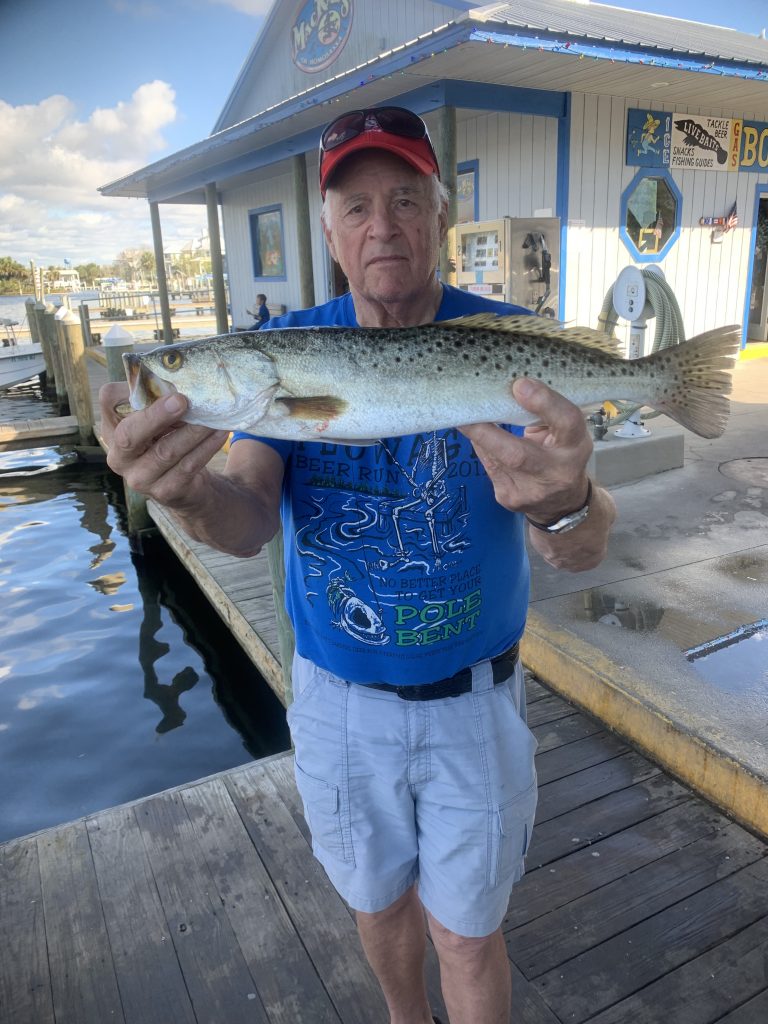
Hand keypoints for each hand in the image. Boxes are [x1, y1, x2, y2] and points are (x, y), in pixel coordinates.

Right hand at [98, 382, 227, 509]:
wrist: (187, 486)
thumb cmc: (170, 440)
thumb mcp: (161, 421)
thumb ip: (162, 402)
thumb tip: (184, 380)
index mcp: (113, 428)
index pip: (108, 400)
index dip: (130, 388)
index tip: (160, 383)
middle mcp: (119, 456)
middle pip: (129, 434)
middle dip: (156, 416)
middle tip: (182, 400)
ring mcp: (139, 478)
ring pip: (165, 451)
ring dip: (192, 431)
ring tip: (213, 417)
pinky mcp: (164, 491)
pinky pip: (187, 466)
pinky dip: (206, 448)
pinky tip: (220, 434)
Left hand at [460, 378, 591, 521]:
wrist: (562, 502)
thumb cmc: (561, 454)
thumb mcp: (565, 432)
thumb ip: (544, 413)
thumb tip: (508, 390)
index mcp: (575, 447)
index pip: (566, 422)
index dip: (544, 403)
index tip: (520, 385)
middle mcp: (556, 472)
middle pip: (518, 455)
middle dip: (487, 432)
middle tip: (466, 410)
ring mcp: (530, 491)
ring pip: (494, 460)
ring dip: (476, 435)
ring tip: (462, 414)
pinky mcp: (509, 498)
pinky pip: (488, 466)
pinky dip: (480, 445)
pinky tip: (472, 431)